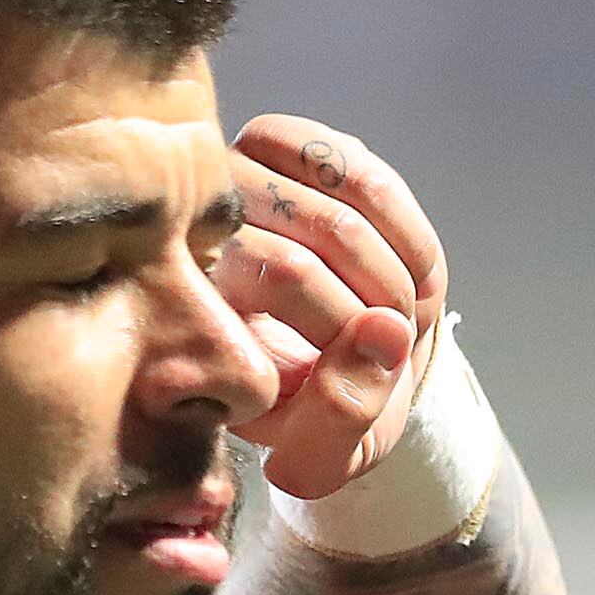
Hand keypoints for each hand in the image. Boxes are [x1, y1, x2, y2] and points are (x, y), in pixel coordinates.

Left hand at [218, 116, 450, 499]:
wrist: (332, 366)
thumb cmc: (316, 414)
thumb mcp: (325, 450)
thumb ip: (343, 413)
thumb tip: (384, 332)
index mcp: (186, 297)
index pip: (281, 272)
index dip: (345, 320)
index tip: (368, 368)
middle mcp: (199, 224)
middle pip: (320, 235)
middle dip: (380, 299)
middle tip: (397, 345)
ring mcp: (239, 174)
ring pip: (351, 202)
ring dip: (399, 268)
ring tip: (403, 315)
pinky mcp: (286, 145)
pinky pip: (367, 175)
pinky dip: (408, 234)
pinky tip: (408, 278)